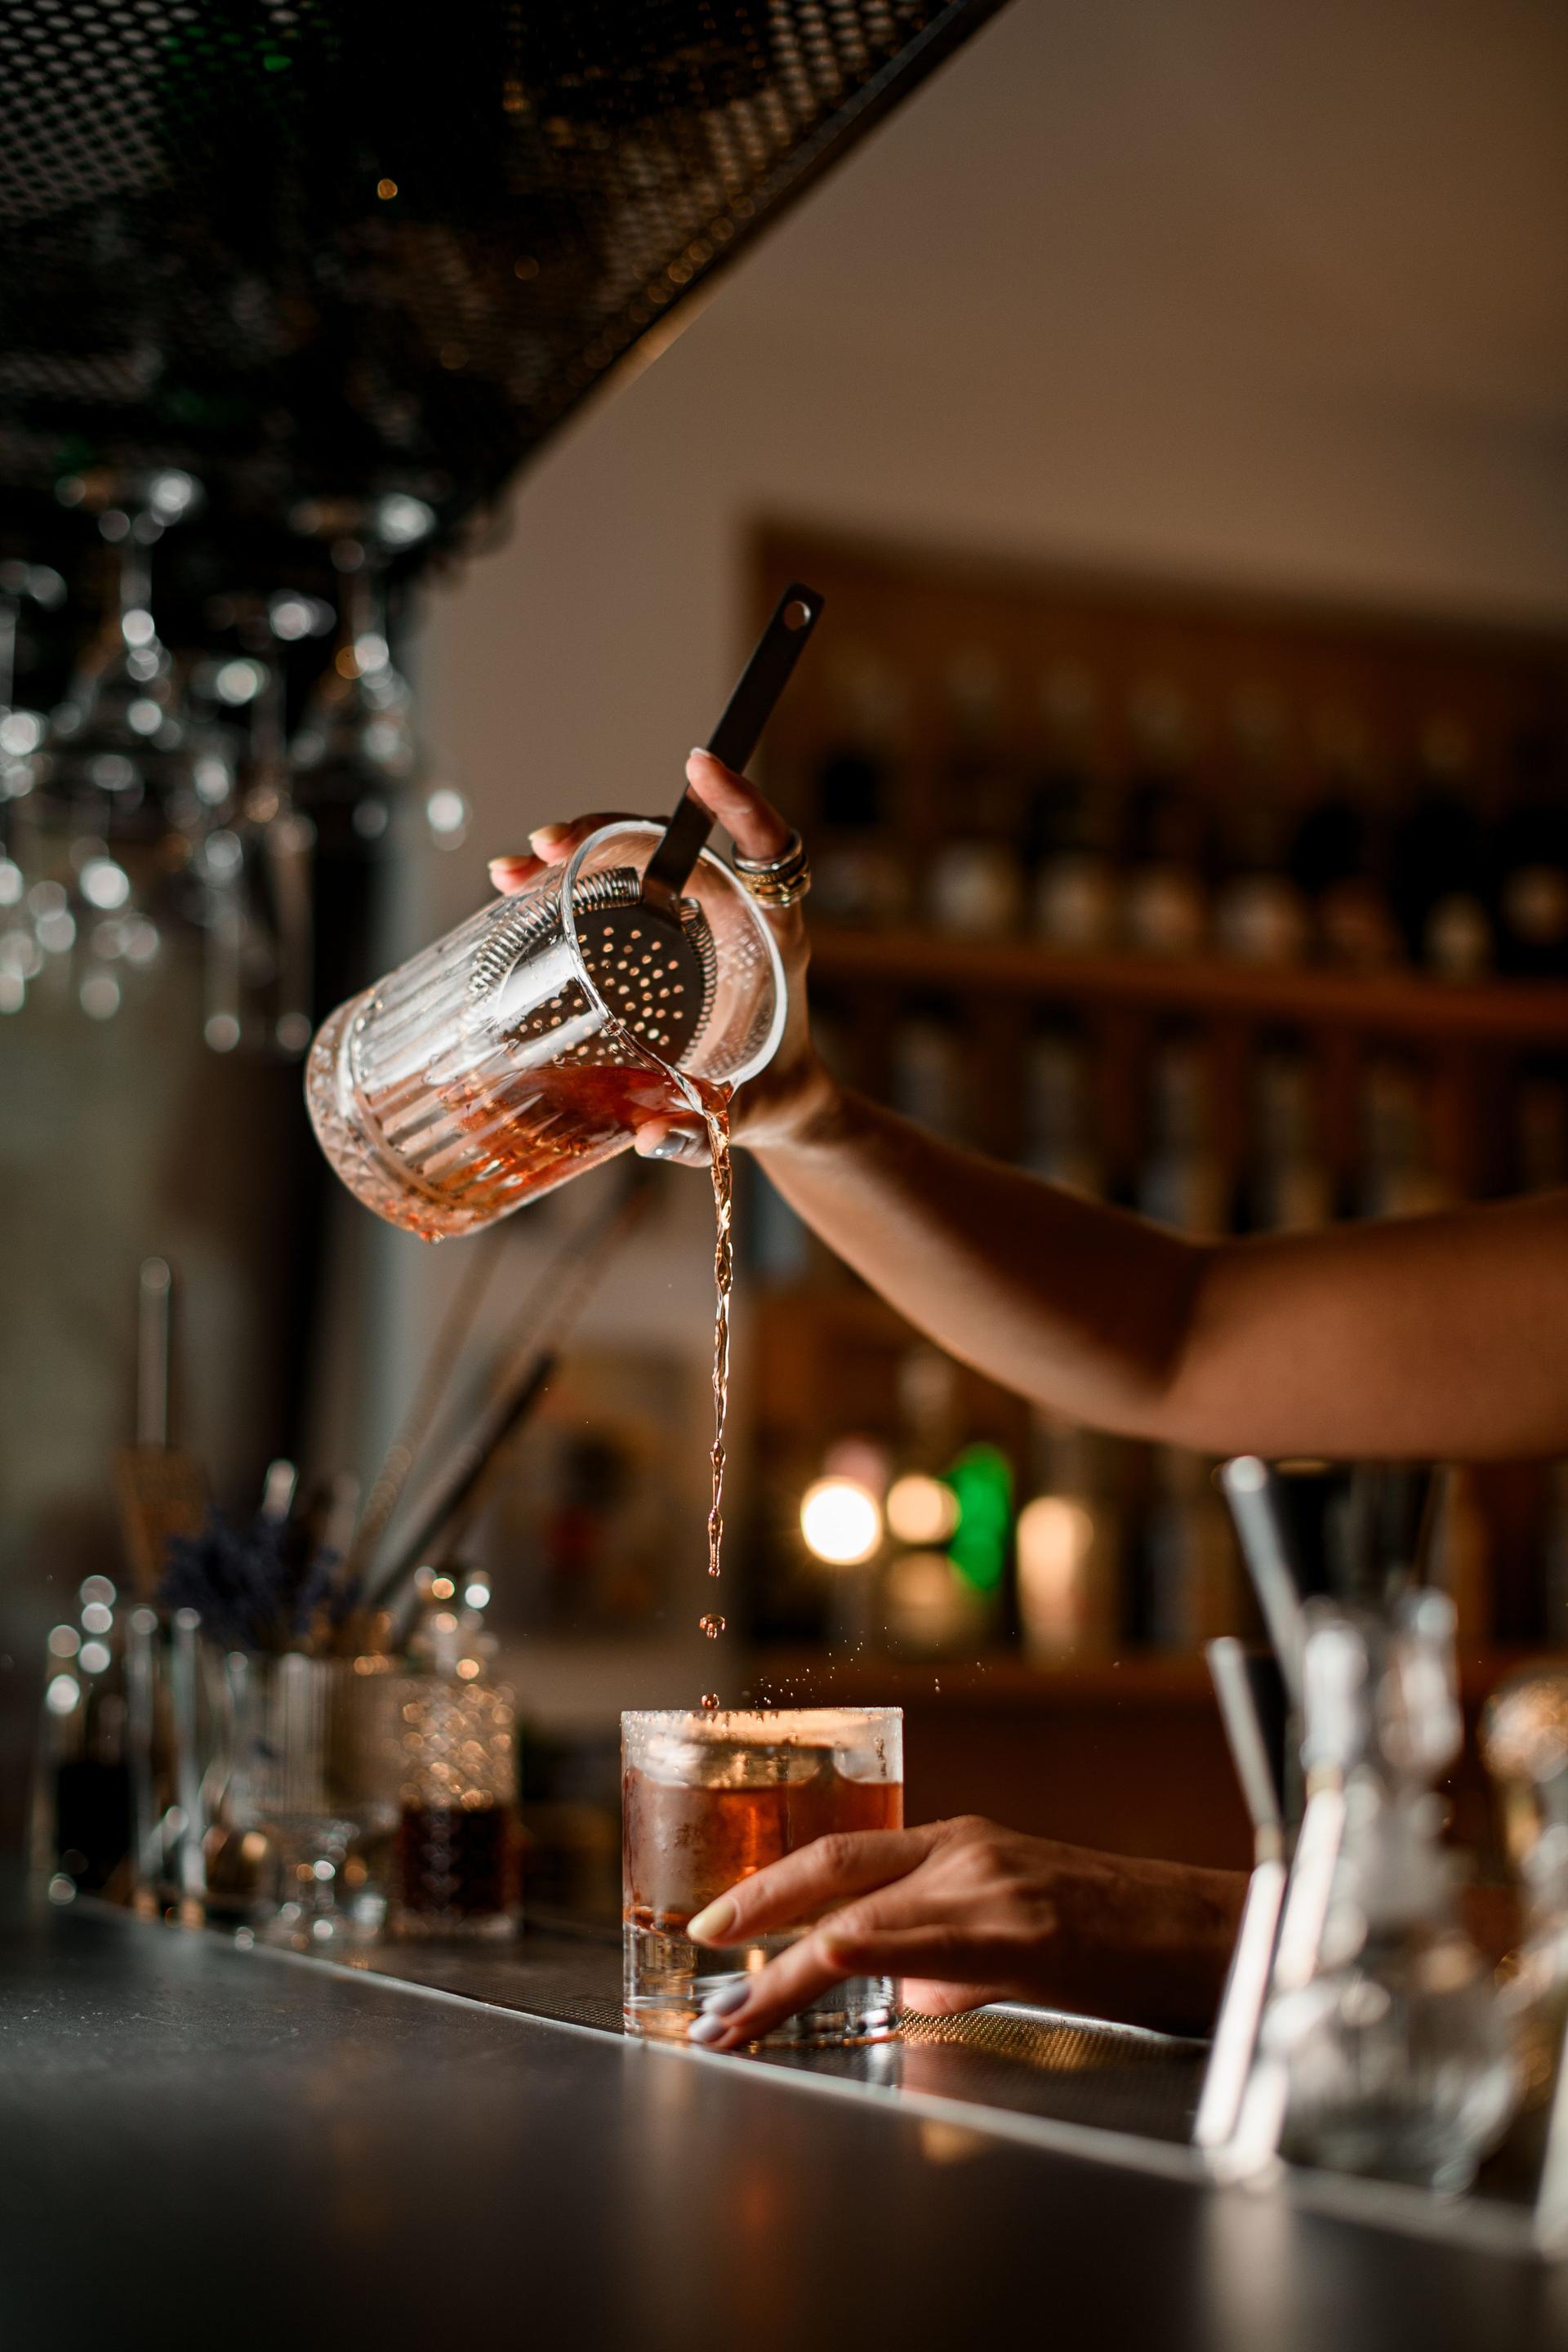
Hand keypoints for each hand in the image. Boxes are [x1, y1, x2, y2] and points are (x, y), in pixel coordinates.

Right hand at [488, 750, 835, 1166]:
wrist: (783, 1100)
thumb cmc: (774, 1097)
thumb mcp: (744, 1117)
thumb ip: (703, 1133)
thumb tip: (648, 1140)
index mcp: (773, 936)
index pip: (769, 849)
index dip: (740, 803)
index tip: (699, 766)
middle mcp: (735, 912)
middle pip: (674, 841)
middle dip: (605, 831)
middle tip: (544, 846)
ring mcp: (695, 917)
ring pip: (635, 858)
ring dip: (574, 851)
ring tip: (513, 869)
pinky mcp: (662, 931)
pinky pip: (617, 889)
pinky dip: (568, 882)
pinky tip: (519, 889)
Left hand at [681, 1816, 1245, 2048]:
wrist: (1212, 1936)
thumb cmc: (1125, 1940)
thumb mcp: (1024, 1936)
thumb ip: (955, 1960)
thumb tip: (905, 1994)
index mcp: (963, 1847)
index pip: (843, 1857)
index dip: (771, 1887)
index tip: (717, 1925)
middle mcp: (967, 1853)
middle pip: (835, 1871)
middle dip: (755, 1911)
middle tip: (697, 1952)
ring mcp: (994, 1887)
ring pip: (862, 1916)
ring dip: (785, 1974)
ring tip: (734, 2022)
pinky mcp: (1027, 1931)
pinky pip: (928, 1940)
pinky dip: (866, 1951)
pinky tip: (825, 1960)